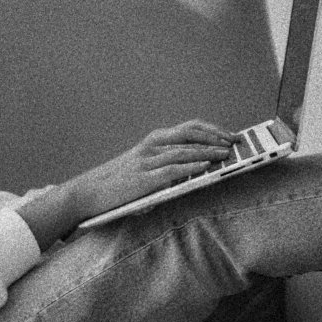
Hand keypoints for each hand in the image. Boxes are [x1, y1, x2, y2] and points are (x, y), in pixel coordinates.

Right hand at [70, 120, 236, 218]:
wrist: (87, 193)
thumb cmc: (120, 182)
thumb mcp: (145, 166)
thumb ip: (167, 163)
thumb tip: (201, 168)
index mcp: (154, 140)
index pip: (189, 128)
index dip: (212, 130)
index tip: (230, 135)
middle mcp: (152, 145)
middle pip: (190, 134)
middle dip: (215, 137)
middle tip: (234, 143)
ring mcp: (147, 161)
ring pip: (184, 151)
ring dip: (208, 152)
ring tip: (226, 155)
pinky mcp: (143, 179)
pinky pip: (171, 170)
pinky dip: (190, 168)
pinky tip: (205, 168)